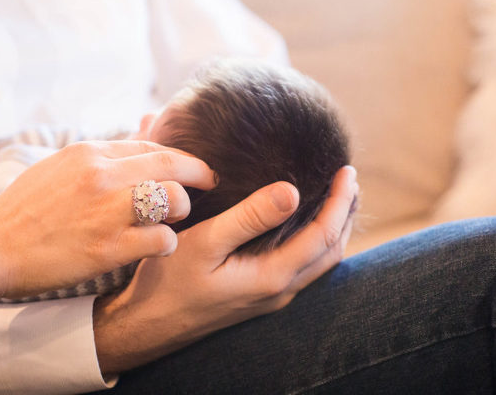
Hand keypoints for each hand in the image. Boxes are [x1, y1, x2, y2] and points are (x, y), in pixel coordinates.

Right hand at [0, 140, 215, 318]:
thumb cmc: (24, 210)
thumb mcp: (58, 168)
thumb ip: (100, 159)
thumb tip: (139, 146)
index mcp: (89, 152)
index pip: (152, 146)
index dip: (180, 157)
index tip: (193, 167)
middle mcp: (102, 175)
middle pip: (173, 164)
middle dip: (200, 173)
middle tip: (211, 182)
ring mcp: (107, 211)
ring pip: (175, 198)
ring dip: (181, 209)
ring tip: (174, 219)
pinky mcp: (109, 248)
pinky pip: (163, 239)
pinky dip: (167, 243)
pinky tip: (158, 246)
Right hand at [93, 165, 357, 373]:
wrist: (146, 325)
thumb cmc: (169, 281)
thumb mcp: (205, 242)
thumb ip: (249, 217)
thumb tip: (292, 192)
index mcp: (272, 276)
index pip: (324, 235)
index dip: (339, 201)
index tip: (346, 170)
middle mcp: (279, 290)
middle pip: (331, 251)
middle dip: (345, 213)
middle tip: (349, 179)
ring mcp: (271, 296)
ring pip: (320, 262)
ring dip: (333, 228)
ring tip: (335, 198)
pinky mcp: (259, 295)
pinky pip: (303, 266)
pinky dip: (315, 241)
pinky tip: (303, 224)